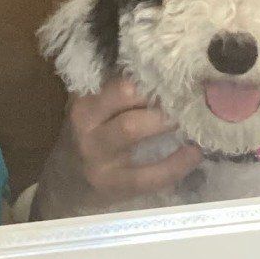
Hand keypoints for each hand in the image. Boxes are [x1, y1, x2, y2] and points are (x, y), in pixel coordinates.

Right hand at [33, 76, 200, 216]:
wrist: (65, 186)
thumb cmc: (89, 140)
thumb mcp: (93, 112)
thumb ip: (118, 93)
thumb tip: (167, 72)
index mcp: (85, 101)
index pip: (121, 78)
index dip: (153, 76)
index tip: (178, 78)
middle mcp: (86, 124)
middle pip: (125, 93)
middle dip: (159, 93)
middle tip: (187, 96)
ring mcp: (98, 156)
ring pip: (131, 128)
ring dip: (165, 121)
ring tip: (190, 120)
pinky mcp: (113, 184)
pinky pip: (148, 174)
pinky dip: (177, 164)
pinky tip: (194, 153)